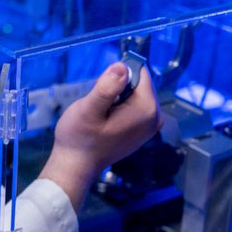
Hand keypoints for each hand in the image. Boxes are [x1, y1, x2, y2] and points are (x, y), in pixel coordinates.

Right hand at [39, 62, 161, 211]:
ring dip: (117, 96)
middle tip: (99, 103)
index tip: (102, 87)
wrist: (76, 165)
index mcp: (146, 110)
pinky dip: (119, 106)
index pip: (140, 72)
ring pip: (135, 93)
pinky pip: (133, 105)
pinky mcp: (142, 129)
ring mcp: (150, 125)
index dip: (118, 74)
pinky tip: (105, 119)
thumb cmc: (79, 139)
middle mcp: (154, 117)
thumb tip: (122, 66)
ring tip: (101, 113)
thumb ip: (107, 88)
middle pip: (139, 83)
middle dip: (118, 86)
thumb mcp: (88, 109)